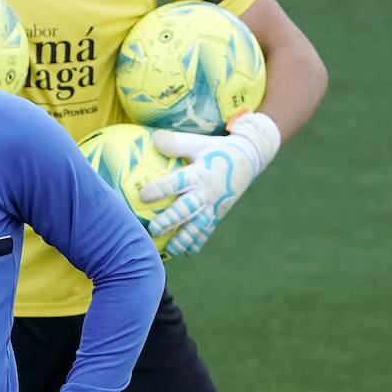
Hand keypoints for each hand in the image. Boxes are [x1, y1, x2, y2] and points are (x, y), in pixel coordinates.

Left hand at [139, 112, 281, 256]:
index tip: (144, 196)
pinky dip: (196, 244)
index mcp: (200, 173)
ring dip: (183, 240)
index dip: (162, 189)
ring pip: (198, 227)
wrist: (247, 160)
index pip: (179, 182)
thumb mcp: (197, 142)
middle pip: (187, 209)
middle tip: (153, 229)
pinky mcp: (217, 215)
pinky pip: (206, 232)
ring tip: (168, 250)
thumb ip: (175, 143)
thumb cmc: (214, 150)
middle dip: (170, 221)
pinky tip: (184, 253)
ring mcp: (214, 206)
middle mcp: (207, 193)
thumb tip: (153, 138)